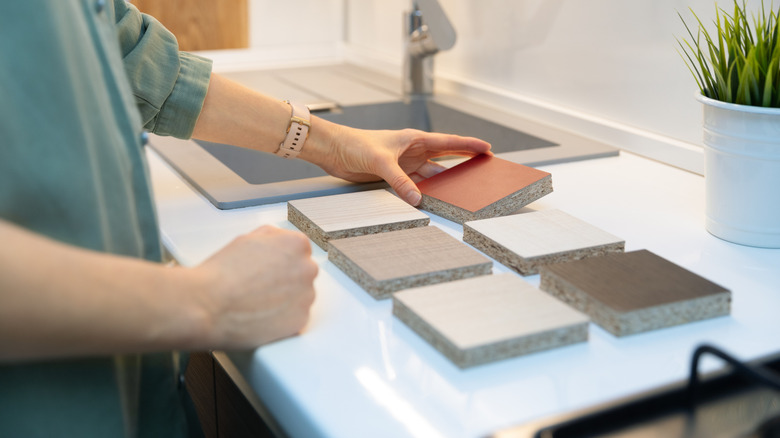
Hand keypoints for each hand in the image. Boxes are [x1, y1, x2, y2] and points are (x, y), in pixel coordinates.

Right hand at [193, 225, 317, 348]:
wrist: (207, 305)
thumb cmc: (222, 273)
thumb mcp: (248, 239)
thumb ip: (272, 238)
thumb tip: (280, 242)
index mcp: (296, 244)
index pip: (299, 252)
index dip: (280, 262)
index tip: (267, 270)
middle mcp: (307, 269)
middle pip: (302, 274)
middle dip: (286, 281)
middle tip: (260, 288)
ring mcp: (306, 296)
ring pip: (300, 298)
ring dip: (285, 301)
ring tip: (257, 303)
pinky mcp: (300, 321)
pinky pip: (295, 319)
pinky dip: (281, 320)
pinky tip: (261, 317)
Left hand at [306, 121, 491, 205]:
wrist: (334, 150)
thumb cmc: (355, 145)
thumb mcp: (381, 162)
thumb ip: (400, 181)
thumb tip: (417, 199)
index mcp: (414, 139)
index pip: (448, 142)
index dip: (468, 145)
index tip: (487, 148)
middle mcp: (412, 151)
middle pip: (444, 159)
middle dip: (463, 163)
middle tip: (482, 170)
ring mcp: (404, 164)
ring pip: (430, 175)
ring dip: (443, 182)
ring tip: (462, 190)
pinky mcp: (393, 175)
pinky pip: (415, 185)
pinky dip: (424, 192)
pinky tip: (433, 199)